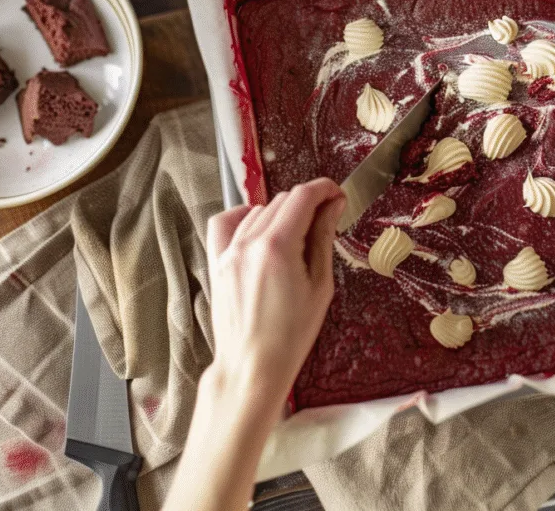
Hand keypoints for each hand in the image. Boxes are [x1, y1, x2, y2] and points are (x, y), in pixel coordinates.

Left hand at [205, 179, 344, 409]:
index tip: (337, 195)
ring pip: (259, 210)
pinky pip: (226, 222)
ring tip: (298, 236)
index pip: (303, 196)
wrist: (252, 365)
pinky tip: (259, 228)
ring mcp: (229, 251)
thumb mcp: (320, 285)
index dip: (324, 189)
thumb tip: (332, 206)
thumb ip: (323, 238)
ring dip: (282, 213)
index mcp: (278, 246)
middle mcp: (249, 242)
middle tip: (325, 219)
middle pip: (282, 200)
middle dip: (307, 202)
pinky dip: (244, 217)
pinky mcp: (217, 262)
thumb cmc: (291, 334)